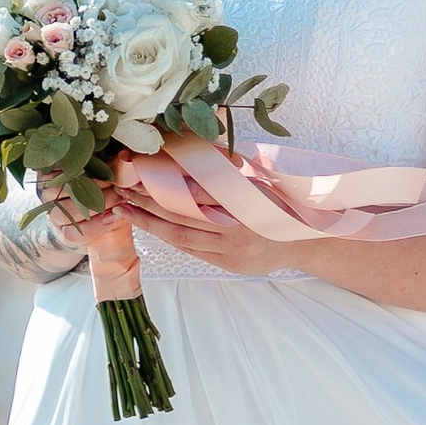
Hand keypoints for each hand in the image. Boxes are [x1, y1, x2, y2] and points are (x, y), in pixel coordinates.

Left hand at [110, 172, 309, 279]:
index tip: (141, 172)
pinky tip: (152, 226)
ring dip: (151, 223)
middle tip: (122, 190)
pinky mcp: (229, 264)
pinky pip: (192, 250)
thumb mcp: (259, 182)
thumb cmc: (279, 204)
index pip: (196, 191)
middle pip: (183, 215)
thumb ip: (227, 176)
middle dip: (149, 202)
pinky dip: (170, 237)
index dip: (167, 183)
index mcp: (245, 202)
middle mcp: (238, 228)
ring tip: (126, 210)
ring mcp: (233, 250)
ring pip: (183, 236)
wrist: (303, 242)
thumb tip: (189, 159)